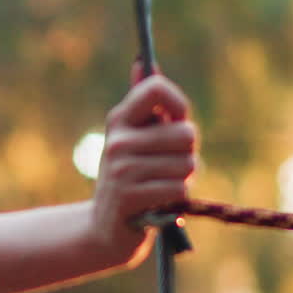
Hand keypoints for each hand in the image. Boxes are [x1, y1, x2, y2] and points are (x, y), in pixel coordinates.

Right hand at [92, 71, 197, 267]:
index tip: (176, 122)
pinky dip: (177, 199)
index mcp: (120, 120)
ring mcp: (122, 169)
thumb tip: (143, 63)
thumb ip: (144, 105)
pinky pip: (178, 189)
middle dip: (187, 154)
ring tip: (162, 186)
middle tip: (169, 167)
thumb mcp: (132, 139)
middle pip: (186, 133)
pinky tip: (159, 203)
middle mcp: (118, 140)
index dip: (178, 104)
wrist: (105, 229)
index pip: (156, 89)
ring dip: (183, 180)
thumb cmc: (130, 179)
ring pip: (186, 164)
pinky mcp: (130, 197)